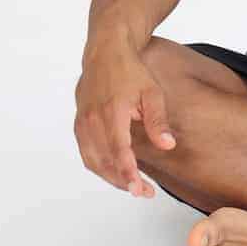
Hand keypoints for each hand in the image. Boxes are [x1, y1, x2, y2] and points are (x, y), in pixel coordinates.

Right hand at [74, 44, 176, 196]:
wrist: (105, 53)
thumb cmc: (131, 71)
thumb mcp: (152, 92)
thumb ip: (158, 121)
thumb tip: (168, 145)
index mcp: (112, 111)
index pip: (119, 151)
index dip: (128, 173)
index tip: (138, 190)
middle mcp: (92, 119)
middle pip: (105, 162)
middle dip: (124, 181)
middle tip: (144, 192)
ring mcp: (82, 122)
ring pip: (93, 161)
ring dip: (111, 178)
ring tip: (133, 185)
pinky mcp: (78, 124)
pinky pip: (86, 153)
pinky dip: (99, 166)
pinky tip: (115, 171)